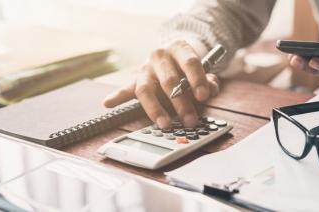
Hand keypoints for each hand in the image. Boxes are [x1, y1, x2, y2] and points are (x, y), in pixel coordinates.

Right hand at [103, 40, 219, 128]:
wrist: (173, 54)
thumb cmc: (188, 66)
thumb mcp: (203, 70)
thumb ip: (209, 81)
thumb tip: (210, 91)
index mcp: (179, 48)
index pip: (189, 63)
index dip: (197, 80)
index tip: (204, 96)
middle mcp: (159, 56)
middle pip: (169, 80)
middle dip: (181, 102)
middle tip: (190, 119)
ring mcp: (145, 68)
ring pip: (146, 89)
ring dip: (155, 109)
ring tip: (164, 124)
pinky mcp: (135, 80)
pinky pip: (125, 89)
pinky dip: (117, 97)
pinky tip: (108, 103)